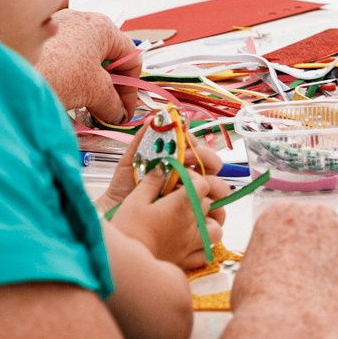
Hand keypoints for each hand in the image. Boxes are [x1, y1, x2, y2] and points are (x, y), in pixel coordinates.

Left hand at [39, 10, 141, 124]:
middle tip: (105, 114)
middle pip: (106, 60)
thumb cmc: (58, 72)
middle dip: (108, 90)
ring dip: (87, 89)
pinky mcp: (39, 42)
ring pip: (82, 63)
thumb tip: (118, 115)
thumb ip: (113, 104)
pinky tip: (61, 100)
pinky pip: (62, 63)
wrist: (7, 70)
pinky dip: (66, 82)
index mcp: (103, 27)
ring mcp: (57, 29)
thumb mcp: (94, 91)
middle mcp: (82, 22)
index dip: (131, 90)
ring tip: (81, 111)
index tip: (124, 113)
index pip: (131, 58)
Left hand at [101, 124, 222, 211]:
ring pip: (220, 187)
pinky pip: (217, 215)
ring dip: (209, 184)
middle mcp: (193, 178)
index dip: (193, 142)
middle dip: (204, 158)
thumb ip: (142, 140)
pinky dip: (212, 211)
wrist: (117, 218)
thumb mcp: (131, 162)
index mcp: (180, 162)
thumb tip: (153, 118)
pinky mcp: (199, 220)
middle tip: (184, 161)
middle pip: (214, 164)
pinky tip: (195, 207)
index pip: (197, 147)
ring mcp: (198, 199)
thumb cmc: (124, 190)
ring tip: (188, 188)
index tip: (181, 144)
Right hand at [110, 168, 228, 270]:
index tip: (179, 178)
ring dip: (207, 223)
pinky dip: (202, 247)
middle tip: (179, 197)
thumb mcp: (135, 201)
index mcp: (182, 205)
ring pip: (215, 229)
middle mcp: (192, 223)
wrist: (124, 264)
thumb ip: (151, 182)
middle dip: (196, 197)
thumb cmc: (127, 230)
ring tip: (192, 221)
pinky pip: (205, 253)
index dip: (192, 178)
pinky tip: (189, 243)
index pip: (202, 184)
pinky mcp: (186, 261)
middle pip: (207, 204)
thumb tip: (161, 168)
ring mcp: (191, 243)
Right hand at [228, 203, 337, 338]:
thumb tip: (289, 267)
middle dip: (330, 265)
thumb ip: (276, 255)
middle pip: (333, 240)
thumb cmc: (260, 308)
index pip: (303, 230)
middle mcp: (322, 214)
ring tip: (330, 309)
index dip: (303, 260)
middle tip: (319, 296)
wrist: (285, 327)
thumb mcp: (252, 268)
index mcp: (285, 213)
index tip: (298, 280)